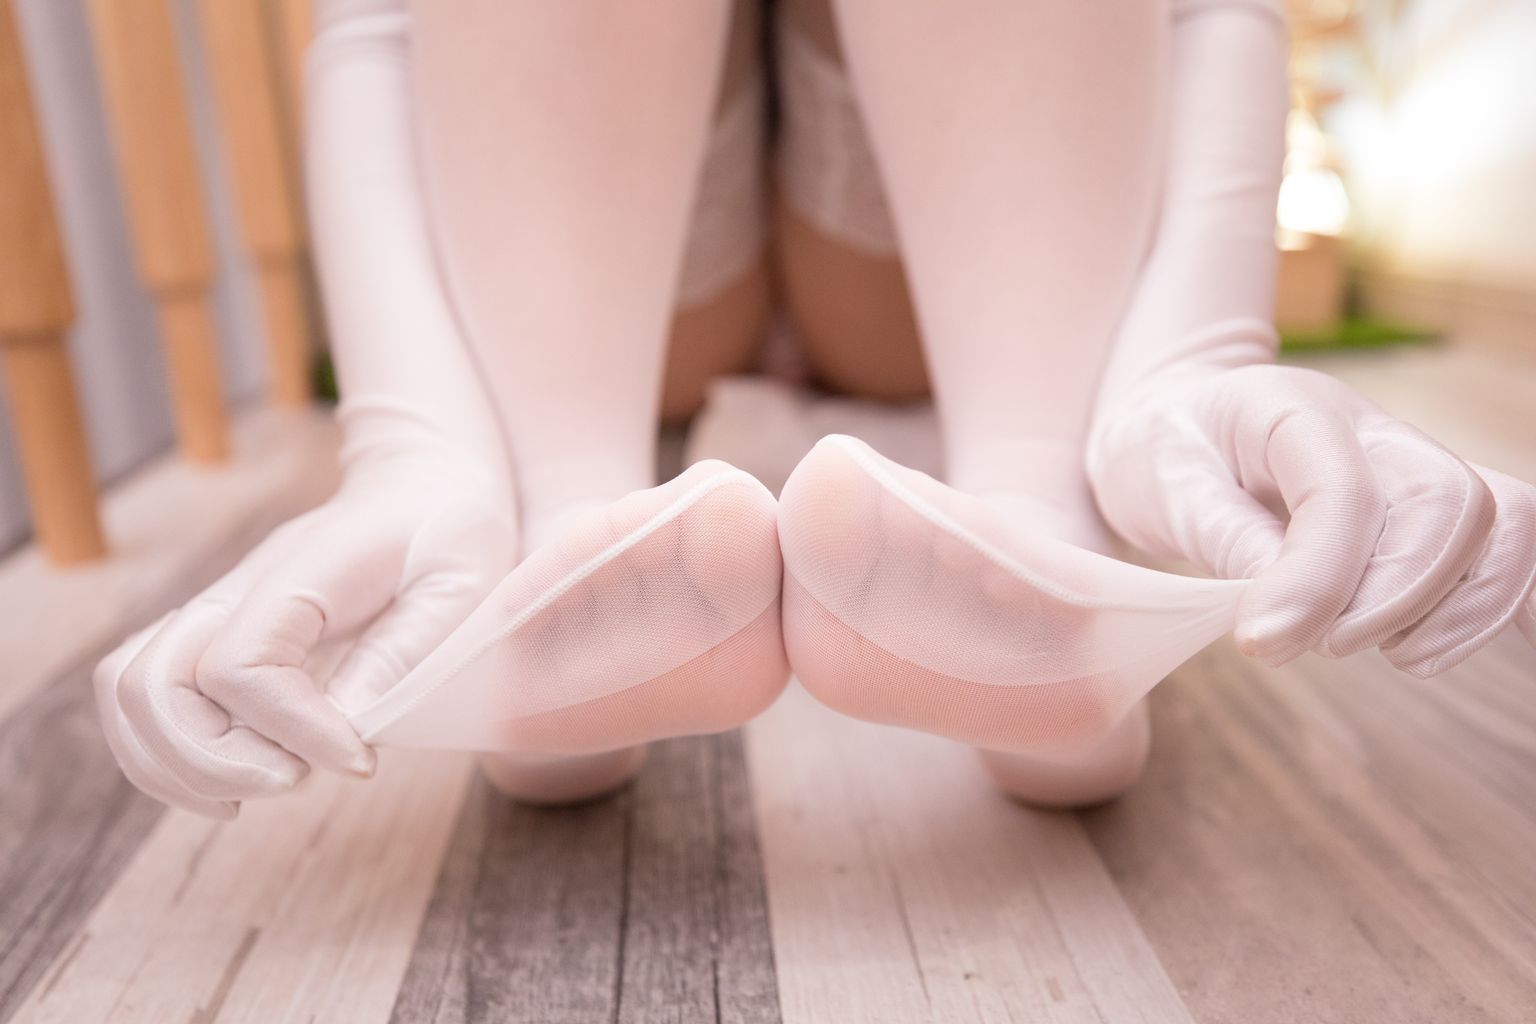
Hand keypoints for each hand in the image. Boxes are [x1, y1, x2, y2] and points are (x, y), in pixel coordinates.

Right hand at [94, 459, 515, 817]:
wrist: (423, 488)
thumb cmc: (450, 533)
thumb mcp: (463, 582)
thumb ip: (406, 650)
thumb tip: (348, 725)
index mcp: (304, 569)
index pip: (242, 664)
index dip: (291, 728)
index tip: (359, 761)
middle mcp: (240, 586)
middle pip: (158, 682)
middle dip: (217, 758)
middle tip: (301, 777)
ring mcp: (218, 607)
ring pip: (130, 689)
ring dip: (180, 763)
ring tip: (268, 782)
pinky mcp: (215, 632)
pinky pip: (146, 692)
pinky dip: (167, 750)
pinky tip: (235, 778)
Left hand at [1088, 363, 1535, 673]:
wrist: (1178, 422)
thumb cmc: (1167, 450)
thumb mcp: (1162, 486)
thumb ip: (1224, 539)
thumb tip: (1286, 613)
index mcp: (1296, 409)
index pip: (1344, 491)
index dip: (1318, 579)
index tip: (1264, 644)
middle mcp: (1374, 428)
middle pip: (1448, 498)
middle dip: (1402, 594)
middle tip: (1328, 646)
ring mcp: (1413, 463)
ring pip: (1503, 519)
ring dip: (1462, 605)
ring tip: (1394, 656)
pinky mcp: (1427, 506)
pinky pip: (1507, 543)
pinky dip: (1495, 601)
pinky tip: (1441, 647)